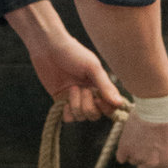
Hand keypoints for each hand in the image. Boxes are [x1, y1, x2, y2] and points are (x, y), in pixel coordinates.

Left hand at [8, 1, 123, 122]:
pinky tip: (63, 101)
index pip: (110, 107)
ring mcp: (75, 99)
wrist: (48, 48)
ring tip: (70, 87)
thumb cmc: (72, 53)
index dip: (105, 108)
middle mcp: (89, 94)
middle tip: (81, 88)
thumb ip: (106, 86)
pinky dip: (66, 112)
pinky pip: (68, 118)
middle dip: (88, 106)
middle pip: (95, 115)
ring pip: (81, 117)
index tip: (97, 99)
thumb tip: (119, 104)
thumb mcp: (92, 68)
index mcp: (100, 86)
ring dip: (75, 105)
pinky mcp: (61, 101)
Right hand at [115, 105, 167, 167]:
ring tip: (137, 138)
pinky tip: (127, 141)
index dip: (155, 165)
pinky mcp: (125, 148)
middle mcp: (153, 163)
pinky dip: (123, 150)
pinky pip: (121, 157)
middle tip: (144, 147)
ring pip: (132, 161)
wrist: (158, 105)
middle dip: (144, 160)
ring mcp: (138, 156)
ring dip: (134, 152)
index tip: (154, 157)